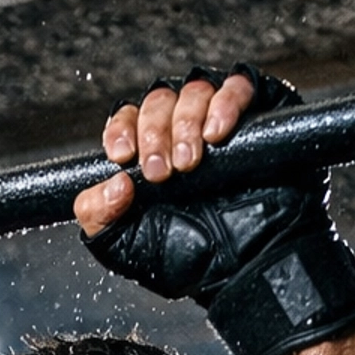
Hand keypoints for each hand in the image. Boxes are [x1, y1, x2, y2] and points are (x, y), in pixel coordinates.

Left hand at [72, 63, 354, 354]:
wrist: (247, 268)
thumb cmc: (192, 260)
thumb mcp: (126, 247)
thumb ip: (97, 219)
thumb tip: (111, 183)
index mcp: (148, 154)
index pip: (127, 119)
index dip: (122, 130)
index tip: (123, 156)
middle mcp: (181, 132)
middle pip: (158, 101)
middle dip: (154, 134)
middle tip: (161, 173)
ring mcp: (219, 121)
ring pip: (194, 90)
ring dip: (186, 123)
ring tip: (191, 162)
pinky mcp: (257, 115)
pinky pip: (239, 86)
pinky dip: (225, 103)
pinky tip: (218, 134)